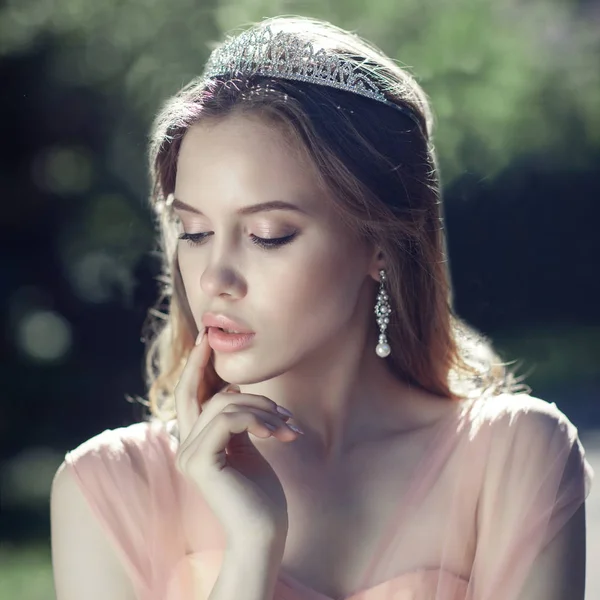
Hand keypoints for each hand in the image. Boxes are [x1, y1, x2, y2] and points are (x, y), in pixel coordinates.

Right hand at [174, 328, 300, 545]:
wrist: (265, 533)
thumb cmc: (261, 494)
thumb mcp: (247, 447)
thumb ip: (235, 422)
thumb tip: (232, 390)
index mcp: (197, 443)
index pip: (191, 398)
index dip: (196, 368)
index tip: (205, 340)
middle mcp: (186, 447)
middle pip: (190, 393)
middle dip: (200, 362)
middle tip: (210, 337)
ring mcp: (189, 455)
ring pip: (222, 404)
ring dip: (263, 407)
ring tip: (289, 426)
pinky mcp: (200, 462)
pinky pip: (227, 419)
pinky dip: (258, 419)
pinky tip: (280, 434)